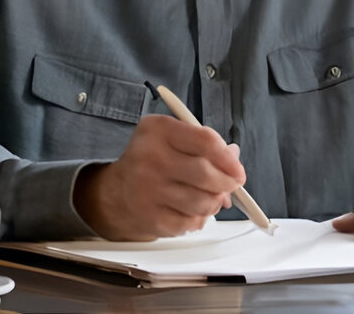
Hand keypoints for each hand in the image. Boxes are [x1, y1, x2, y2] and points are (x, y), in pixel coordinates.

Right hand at [73, 114, 244, 240]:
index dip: (228, 158)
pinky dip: (199, 218)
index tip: (238, 169)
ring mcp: (148, 190)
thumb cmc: (151, 160)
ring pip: (202, 202)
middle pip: (205, 174)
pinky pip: (191, 222)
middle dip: (227, 183)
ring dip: (214, 202)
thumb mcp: (172, 138)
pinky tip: (191, 209)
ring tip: (210, 197)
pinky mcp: (151, 218)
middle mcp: (149, 158)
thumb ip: (204, 143)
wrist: (115, 192)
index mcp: (158, 130)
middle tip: (232, 185)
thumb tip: (234, 157)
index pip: (205, 141)